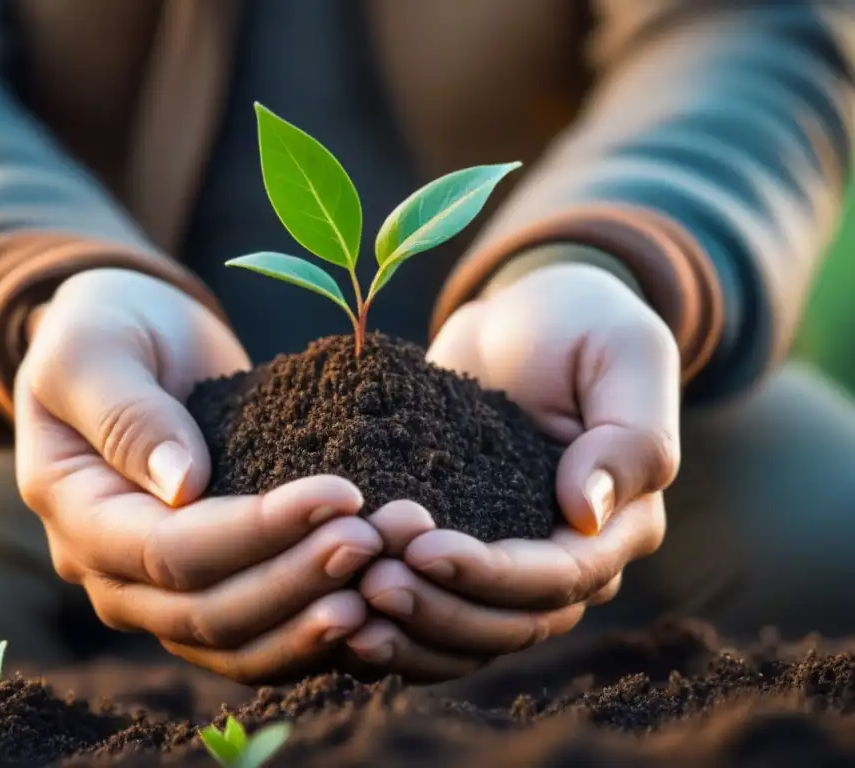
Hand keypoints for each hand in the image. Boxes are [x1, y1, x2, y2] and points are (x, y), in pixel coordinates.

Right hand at [14, 268, 384, 682]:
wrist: (132, 333)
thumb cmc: (107, 327)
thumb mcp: (95, 348)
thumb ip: (126, 412)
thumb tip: (182, 487)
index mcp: (76, 511)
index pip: (167, 550)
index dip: (256, 533)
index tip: (340, 496)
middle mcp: (110, 571)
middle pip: (205, 610)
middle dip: (295, 581)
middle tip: (372, 542)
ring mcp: (158, 590)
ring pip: (235, 642)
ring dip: (311, 621)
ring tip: (383, 587)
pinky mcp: (211, 584)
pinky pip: (258, 636)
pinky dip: (312, 634)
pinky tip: (372, 615)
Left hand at [347, 263, 678, 680]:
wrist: (522, 320)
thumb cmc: (581, 326)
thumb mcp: (625, 356)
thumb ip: (629, 436)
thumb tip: (587, 513)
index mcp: (620, 524)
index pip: (559, 577)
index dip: (490, 574)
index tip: (422, 548)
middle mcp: (570, 562)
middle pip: (508, 623)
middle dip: (438, 609)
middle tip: (370, 580)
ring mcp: (512, 569)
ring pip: (468, 637)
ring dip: (408, 630)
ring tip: (345, 604)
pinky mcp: (462, 560)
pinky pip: (434, 618)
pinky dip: (393, 630)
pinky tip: (340, 615)